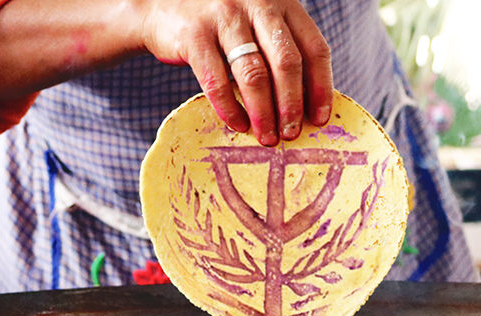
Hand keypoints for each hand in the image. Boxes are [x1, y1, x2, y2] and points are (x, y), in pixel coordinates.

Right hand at [138, 0, 333, 145]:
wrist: (159, 3)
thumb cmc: (219, 22)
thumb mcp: (256, 20)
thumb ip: (278, 48)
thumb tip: (303, 105)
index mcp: (282, 3)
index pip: (313, 48)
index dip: (320, 87)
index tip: (319, 119)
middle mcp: (257, 4)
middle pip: (287, 63)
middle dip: (291, 105)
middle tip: (291, 134)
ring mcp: (225, 17)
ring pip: (254, 74)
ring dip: (264, 113)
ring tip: (267, 137)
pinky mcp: (194, 34)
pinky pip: (217, 81)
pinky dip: (230, 109)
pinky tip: (238, 125)